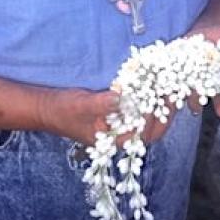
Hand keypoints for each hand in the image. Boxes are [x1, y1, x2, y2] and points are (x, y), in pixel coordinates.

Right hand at [37, 86, 172, 146]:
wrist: (48, 107)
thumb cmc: (64, 110)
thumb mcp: (81, 105)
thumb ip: (101, 104)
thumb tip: (121, 97)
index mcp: (115, 140)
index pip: (145, 134)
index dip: (158, 118)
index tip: (164, 99)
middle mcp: (121, 133)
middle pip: (151, 126)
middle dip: (163, 108)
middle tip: (172, 87)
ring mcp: (120, 122)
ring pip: (146, 115)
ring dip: (156, 100)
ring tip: (166, 81)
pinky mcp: (117, 110)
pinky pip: (136, 105)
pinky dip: (145, 94)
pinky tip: (150, 79)